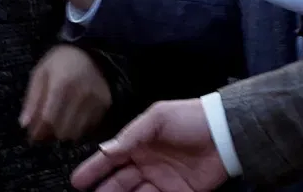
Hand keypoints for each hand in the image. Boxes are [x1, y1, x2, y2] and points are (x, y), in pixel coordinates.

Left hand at [22, 44, 111, 142]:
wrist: (90, 52)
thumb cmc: (60, 62)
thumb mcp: (40, 73)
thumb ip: (32, 100)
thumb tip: (24, 125)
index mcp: (61, 83)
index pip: (49, 118)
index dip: (38, 131)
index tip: (32, 135)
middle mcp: (81, 93)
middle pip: (63, 130)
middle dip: (50, 134)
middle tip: (44, 131)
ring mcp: (95, 100)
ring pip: (76, 133)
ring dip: (64, 133)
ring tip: (58, 124)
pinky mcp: (105, 105)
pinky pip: (89, 128)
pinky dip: (78, 128)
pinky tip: (72, 118)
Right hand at [72, 99, 227, 191]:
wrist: (225, 132)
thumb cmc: (190, 118)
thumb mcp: (157, 118)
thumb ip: (131, 135)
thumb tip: (106, 150)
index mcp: (138, 143)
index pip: (110, 159)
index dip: (93, 170)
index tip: (77, 182)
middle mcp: (146, 163)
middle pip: (119, 182)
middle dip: (103, 191)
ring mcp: (162, 180)